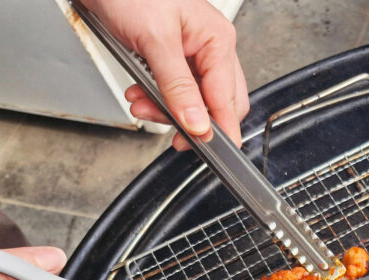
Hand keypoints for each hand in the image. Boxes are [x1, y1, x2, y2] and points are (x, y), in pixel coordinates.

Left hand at [82, 0, 248, 149]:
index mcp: (217, 40)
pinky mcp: (172, 56)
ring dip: (167, 109)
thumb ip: (177, 86)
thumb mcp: (154, 40)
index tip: (210, 150)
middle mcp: (210, 48)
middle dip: (190, 120)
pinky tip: (139, 94)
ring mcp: (192, 53)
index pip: (228, 99)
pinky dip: (157, 98)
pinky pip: (175, 89)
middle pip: (216, 104)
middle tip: (168, 130)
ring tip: (141, 105)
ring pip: (194, 100)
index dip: (219, 128)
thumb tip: (198, 123)